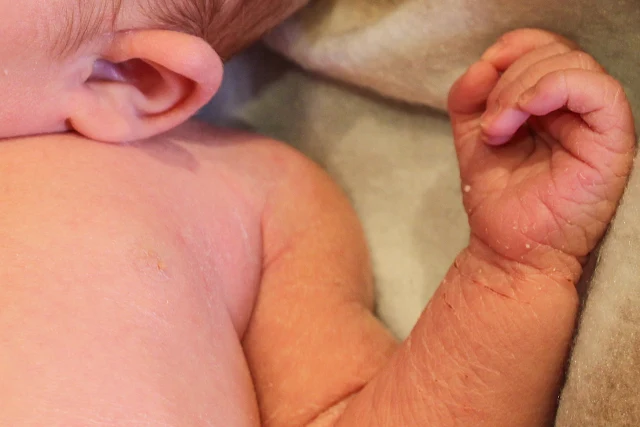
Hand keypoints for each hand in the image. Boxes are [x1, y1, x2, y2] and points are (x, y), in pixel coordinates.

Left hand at [447, 29, 635, 273]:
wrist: (509, 247)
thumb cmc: (497, 197)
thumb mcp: (472, 134)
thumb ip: (470, 95)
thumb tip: (484, 63)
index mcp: (549, 103)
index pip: (543, 47)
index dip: (512, 49)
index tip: (483, 78)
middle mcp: (577, 108)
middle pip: (556, 50)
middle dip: (510, 76)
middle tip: (490, 121)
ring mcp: (596, 122)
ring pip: (575, 63)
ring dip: (523, 87)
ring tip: (498, 128)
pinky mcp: (613, 140)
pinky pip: (599, 90)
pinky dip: (553, 88)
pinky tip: (523, 115)